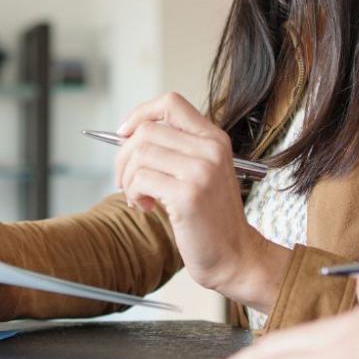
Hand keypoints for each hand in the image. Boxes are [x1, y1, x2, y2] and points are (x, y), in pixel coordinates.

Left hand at [113, 92, 287, 311]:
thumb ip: (175, 150)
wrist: (234, 256)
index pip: (170, 103)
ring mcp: (201, 171)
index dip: (140, 113)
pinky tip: (146, 207)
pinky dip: (134, 194)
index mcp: (214, 139)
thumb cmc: (210, 218)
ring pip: (139, 154)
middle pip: (146, 130)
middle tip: (126, 180)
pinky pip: (141, 179)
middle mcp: (210, 149)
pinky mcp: (188, 194)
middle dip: (123, 156)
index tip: (125, 134)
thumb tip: (128, 135)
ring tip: (139, 197)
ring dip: (128, 178)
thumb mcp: (201, 173)